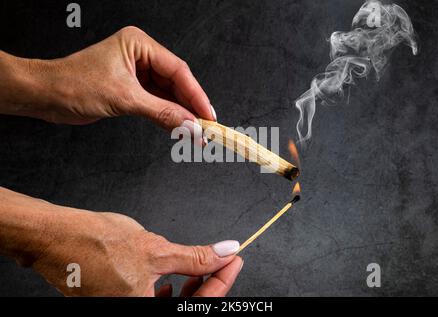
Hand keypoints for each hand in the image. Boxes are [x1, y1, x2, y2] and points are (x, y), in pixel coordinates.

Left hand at [0, 26, 215, 133]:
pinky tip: (178, 127)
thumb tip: (191, 126)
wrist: (46, 96)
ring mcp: (136, 72)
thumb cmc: (75, 85)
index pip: (178, 71)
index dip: (196, 95)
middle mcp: (140, 55)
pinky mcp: (131, 88)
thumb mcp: (125, 99)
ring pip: (168, 94)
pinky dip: (167, 115)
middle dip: (190, 106)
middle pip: (176, 82)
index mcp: (140, 45)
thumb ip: (162, 113)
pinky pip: (156, 102)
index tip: (208, 116)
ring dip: (180, 113)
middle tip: (205, 128)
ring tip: (195, 132)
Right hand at [0, 187, 240, 296]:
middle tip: (222, 261)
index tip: (234, 260)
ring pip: (170, 305)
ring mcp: (127, 308)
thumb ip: (195, 257)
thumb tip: (225, 252)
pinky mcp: (120, 301)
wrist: (58, 238)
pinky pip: (152, 303)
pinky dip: (167, 292)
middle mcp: (135, 313)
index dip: (223, 280)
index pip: (202, 303)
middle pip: (188, 307)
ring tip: (199, 268)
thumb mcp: (156, 250)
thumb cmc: (98, 245)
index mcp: (145, 310)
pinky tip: (172, 279)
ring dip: (189, 288)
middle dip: (209, 283)